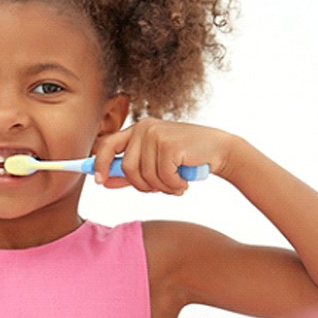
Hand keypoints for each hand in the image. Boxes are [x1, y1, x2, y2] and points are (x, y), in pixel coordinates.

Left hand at [91, 118, 231, 194]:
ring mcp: (156, 134)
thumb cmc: (185, 159)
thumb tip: (104, 181)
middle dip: (142, 186)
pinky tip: (184, 181)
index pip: (108, 145)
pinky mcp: (169, 144)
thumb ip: (130, 172)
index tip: (99, 181)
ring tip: (176, 184)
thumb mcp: (154, 164)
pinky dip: (173, 185)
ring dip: (162, 188)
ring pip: (145, 176)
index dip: (100, 164)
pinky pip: (162, 177)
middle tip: (159, 189)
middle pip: (127, 168)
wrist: (218, 150)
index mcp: (137, 130)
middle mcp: (144, 128)